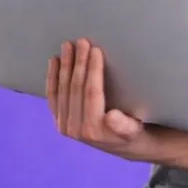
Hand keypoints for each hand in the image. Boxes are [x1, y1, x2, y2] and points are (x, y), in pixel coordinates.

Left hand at [46, 38, 150, 159]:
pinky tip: (54, 62)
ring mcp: (65, 126)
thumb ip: (124, 125)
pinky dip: (52, 78)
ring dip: (64, 66)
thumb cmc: (133, 132)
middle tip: (82, 41)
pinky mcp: (59, 122)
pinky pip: (53, 97)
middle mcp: (75, 130)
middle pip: (75, 89)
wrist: (124, 146)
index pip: (92, 92)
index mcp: (94, 129)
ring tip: (67, 46)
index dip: (93, 69)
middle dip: (78, 63)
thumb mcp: (135, 130)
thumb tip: (110, 116)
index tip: (95, 49)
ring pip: (62, 90)